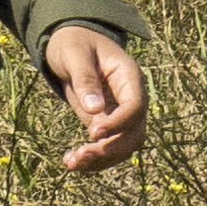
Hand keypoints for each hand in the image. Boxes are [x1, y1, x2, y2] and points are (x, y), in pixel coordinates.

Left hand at [41, 25, 150, 172]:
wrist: (72, 42)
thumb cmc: (74, 42)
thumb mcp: (74, 54)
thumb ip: (84, 79)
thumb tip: (95, 110)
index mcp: (129, 76)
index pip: (135, 107)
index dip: (118, 124)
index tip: (92, 133)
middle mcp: (131, 97)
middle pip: (134, 133)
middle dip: (110, 149)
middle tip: (79, 155)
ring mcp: (121, 112)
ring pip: (123, 146)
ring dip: (101, 160)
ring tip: (71, 163)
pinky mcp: (108, 123)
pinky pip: (108, 146)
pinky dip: (93, 158)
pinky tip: (71, 161)